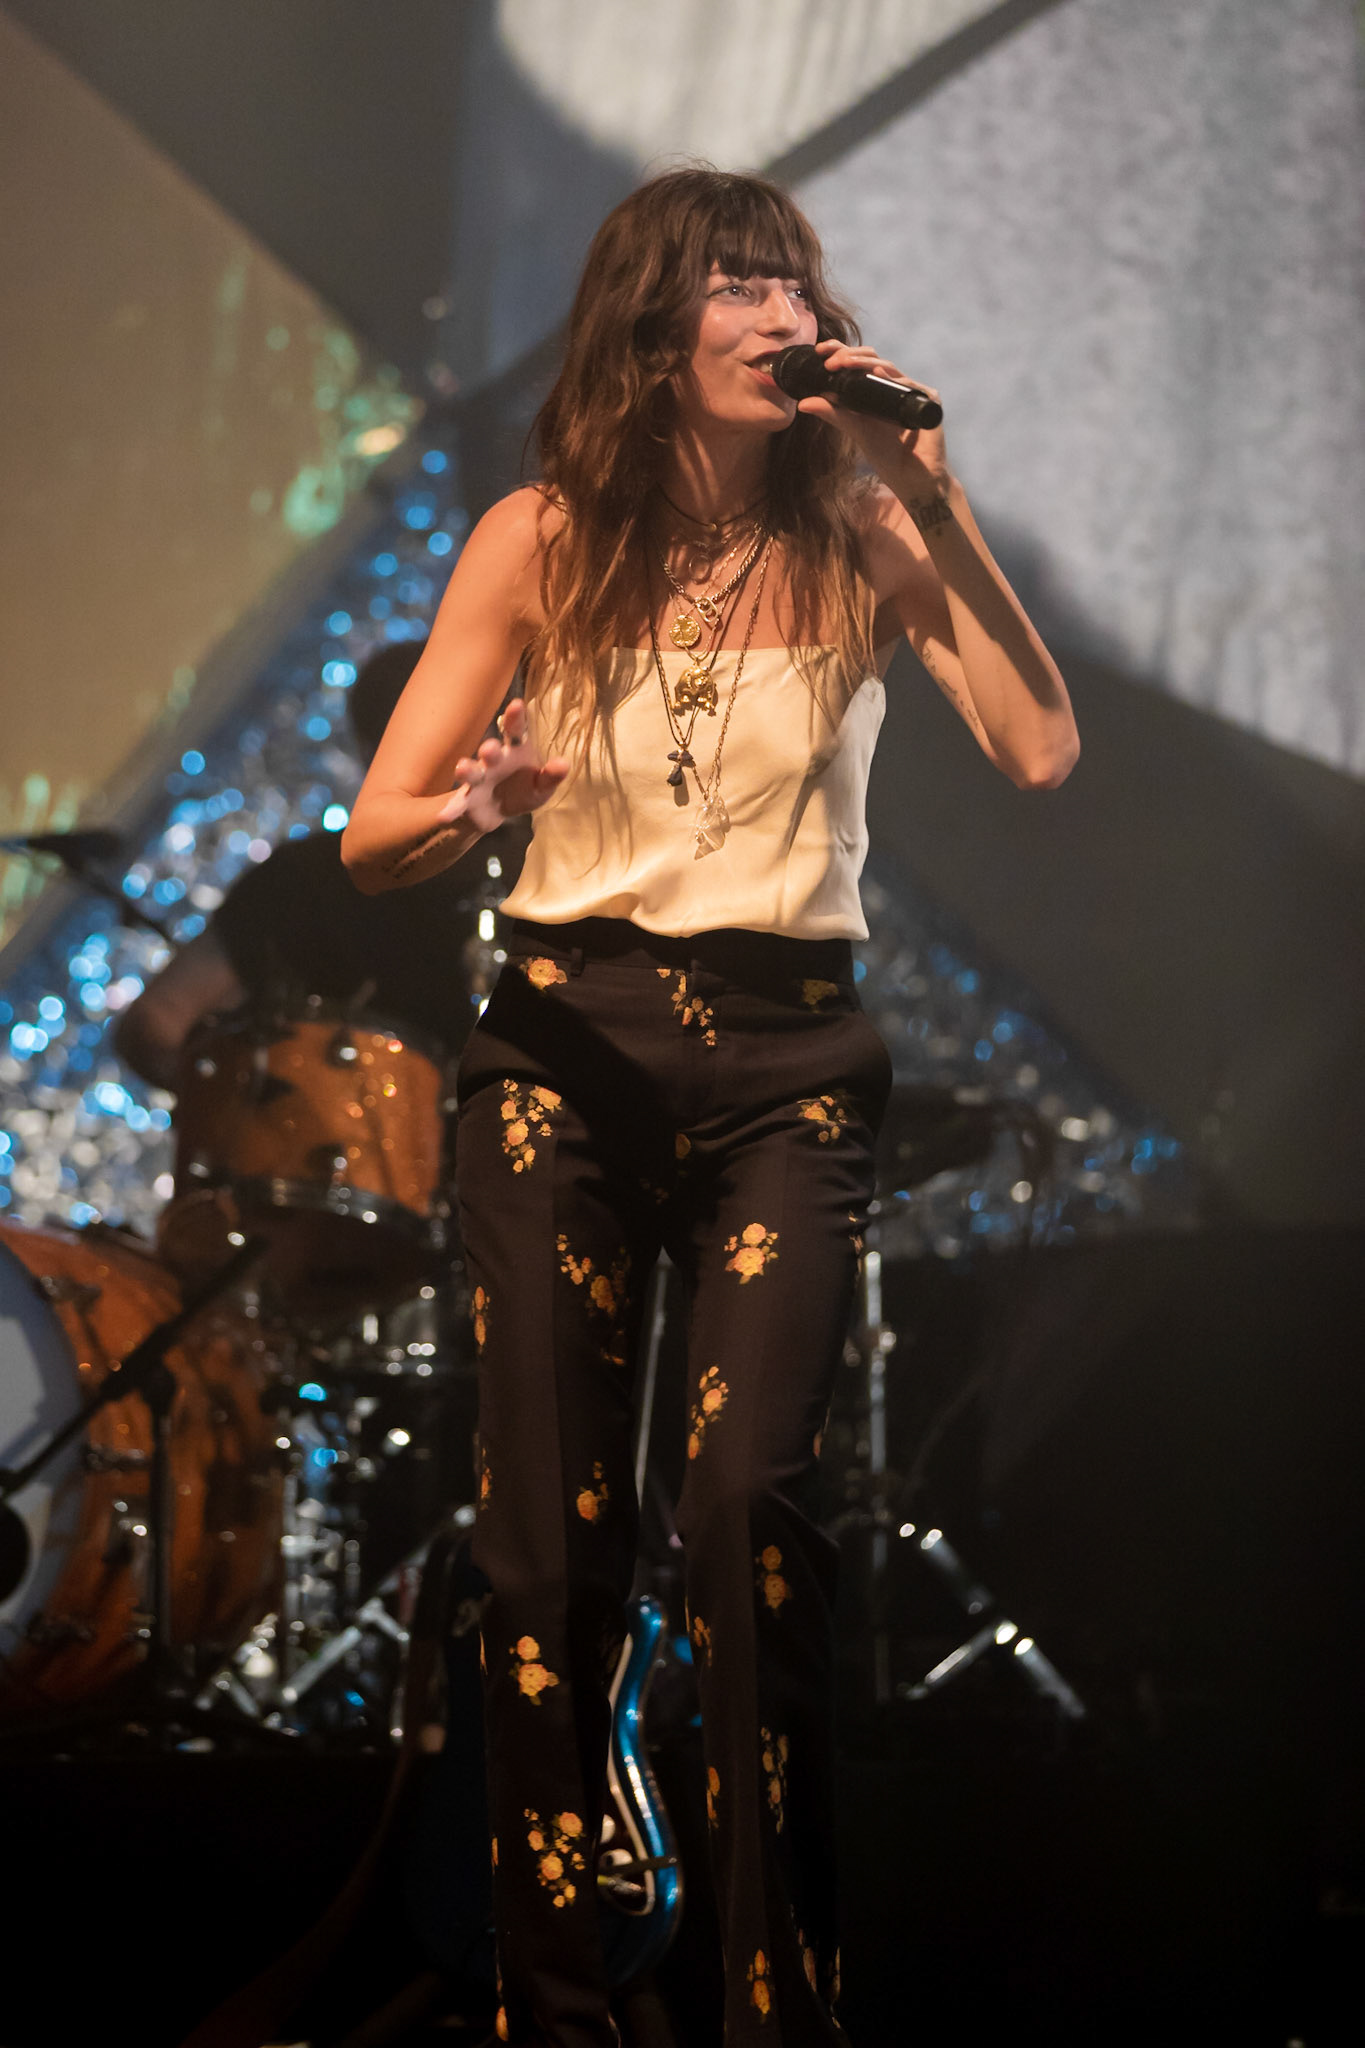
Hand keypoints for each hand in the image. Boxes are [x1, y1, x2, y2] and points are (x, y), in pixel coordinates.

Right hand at [437, 697, 567, 831]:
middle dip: (490, 750)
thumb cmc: (524, 789)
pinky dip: (451, 808)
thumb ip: (551, 776)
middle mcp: (494, 761)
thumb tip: (564, 764)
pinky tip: (444, 815)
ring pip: (471, 772)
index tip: (517, 705)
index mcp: (514, 750)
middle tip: (490, 749)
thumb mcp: (542, 785)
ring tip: (462, 768)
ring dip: (466, 770)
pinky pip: (459, 802)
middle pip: (490, 752)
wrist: (500, 810)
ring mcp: (479, 779)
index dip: (515, 718)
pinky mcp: (468, 798)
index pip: (516, 730)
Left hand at [797, 338, 949, 498]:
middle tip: (830, 361)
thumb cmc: (886, 453)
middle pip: (872, 358)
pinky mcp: (928, 400)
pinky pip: (909, 385)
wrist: (910, 477)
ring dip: (865, 363)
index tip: (820, 350)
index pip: (858, 362)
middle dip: (850, 354)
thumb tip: (802, 403)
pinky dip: (894, 380)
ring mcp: (911, 390)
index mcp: (875, 388)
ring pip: (887, 367)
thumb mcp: (854, 429)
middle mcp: (893, 384)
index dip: (840, 351)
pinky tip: (879, 375)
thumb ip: (832, 414)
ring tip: (845, 364)